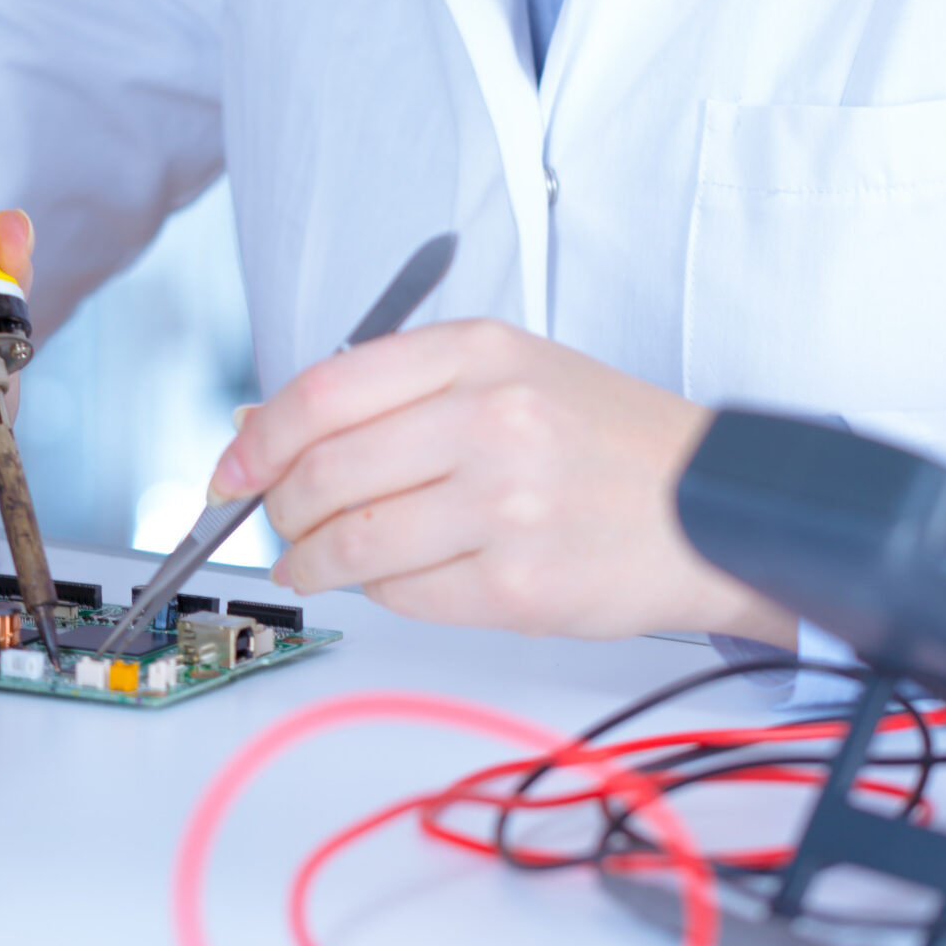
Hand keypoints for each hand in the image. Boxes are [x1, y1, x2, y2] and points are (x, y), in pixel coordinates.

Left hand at [206, 319, 793, 644]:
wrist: (714, 505)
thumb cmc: (601, 439)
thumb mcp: (502, 374)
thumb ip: (388, 392)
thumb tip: (258, 427)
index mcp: (478, 351)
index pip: (324, 391)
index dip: (258, 438)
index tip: (231, 467)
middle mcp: (489, 419)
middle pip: (324, 470)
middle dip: (278, 505)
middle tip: (273, 518)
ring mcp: (504, 505)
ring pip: (352, 542)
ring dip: (311, 559)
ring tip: (311, 560)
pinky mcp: (517, 585)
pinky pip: (403, 595)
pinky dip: (376, 591)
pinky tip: (387, 577)